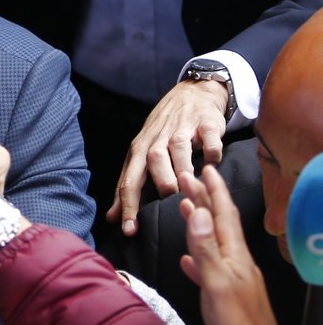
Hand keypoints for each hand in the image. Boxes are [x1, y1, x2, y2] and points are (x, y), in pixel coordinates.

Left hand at [108, 79, 227, 234]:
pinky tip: (213, 165)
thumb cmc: (162, 132)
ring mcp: (182, 130)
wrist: (190, 94)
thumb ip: (128, 186)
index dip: (128, 206)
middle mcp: (158, 140)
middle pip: (153, 162)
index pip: (129, 181)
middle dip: (159, 185)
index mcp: (139, 151)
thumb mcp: (140, 155)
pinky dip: (211, 152)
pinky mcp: (206, 123)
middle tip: (166, 208)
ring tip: (188, 189)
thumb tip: (111, 218)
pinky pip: (209, 139)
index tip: (129, 231)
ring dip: (183, 168)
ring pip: (179, 149)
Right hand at [178, 166, 306, 324]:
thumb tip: (196, 211)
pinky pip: (207, 267)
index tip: (205, 168)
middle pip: (218, 224)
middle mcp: (235, 262)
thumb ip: (206, 247)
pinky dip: (196, 257)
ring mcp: (231, 278)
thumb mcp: (218, 282)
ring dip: (198, 223)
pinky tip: (187, 259)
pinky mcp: (224, 296)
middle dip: (204, 199)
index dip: (214, 191)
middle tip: (189, 178)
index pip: (223, 214)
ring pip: (212, 242)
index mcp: (235, 255)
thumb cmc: (238, 324)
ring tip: (184, 207)